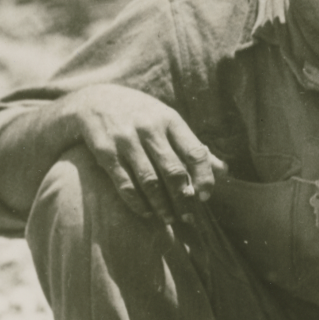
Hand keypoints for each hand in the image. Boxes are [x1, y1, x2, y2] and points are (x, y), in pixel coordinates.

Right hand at [57, 83, 226, 224]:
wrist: (94, 100)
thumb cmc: (140, 114)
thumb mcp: (167, 121)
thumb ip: (193, 146)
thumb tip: (224, 171)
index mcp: (170, 120)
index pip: (195, 151)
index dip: (204, 177)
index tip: (205, 197)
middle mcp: (149, 128)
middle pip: (173, 170)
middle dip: (183, 198)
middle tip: (188, 216)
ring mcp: (126, 140)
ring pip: (150, 181)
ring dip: (162, 205)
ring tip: (169, 219)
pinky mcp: (106, 152)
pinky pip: (125, 184)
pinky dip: (137, 202)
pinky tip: (146, 212)